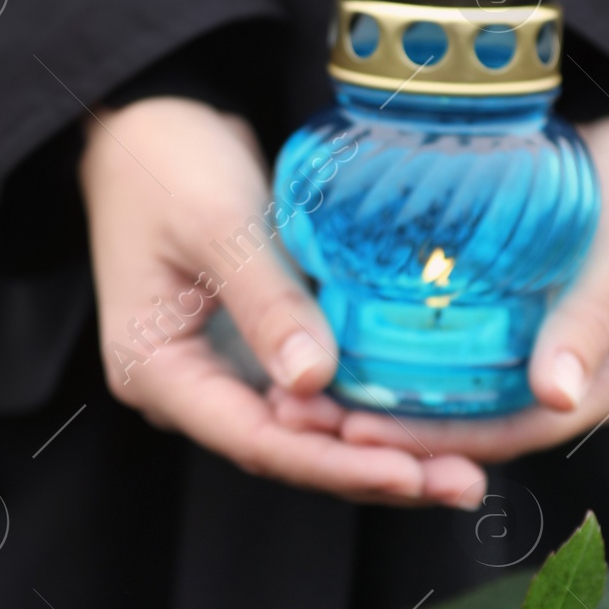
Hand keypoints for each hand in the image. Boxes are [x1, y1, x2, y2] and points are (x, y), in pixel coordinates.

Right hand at [80, 98, 487, 506]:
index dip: (335, 464)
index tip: (408, 474)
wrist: (143, 126)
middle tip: (462, 482)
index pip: (255, 440)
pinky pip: (320, 396)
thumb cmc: (165, 163)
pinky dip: (372, 409)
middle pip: (291, 452)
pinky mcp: (259, 349)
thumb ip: (265, 302)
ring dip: (385, 450)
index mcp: (158, 373)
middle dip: (377, 472)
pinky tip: (434, 419)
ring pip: (312, 433)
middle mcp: (191, 391)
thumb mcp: (215, 222)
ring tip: (465, 467)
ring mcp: (227, 372)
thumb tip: (316, 381)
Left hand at [268, 114, 608, 464]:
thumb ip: (593, 316)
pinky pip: (449, 355)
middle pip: (472, 426)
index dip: (436, 440)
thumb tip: (555, 396)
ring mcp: (538, 356)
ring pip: (453, 398)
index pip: (513, 432)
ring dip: (381, 402)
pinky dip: (396, 359)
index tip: (358, 432)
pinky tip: (334, 348)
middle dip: (390, 432)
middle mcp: (570, 385)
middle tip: (302, 420)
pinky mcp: (511, 323)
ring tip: (299, 398)